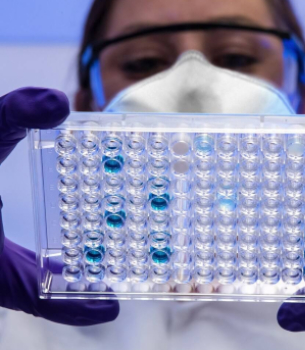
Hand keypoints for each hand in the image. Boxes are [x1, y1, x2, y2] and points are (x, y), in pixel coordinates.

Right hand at [0, 87, 118, 325]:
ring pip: (15, 286)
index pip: (31, 296)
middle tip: (109, 291)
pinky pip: (6, 272)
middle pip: (29, 296)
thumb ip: (12, 113)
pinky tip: (51, 258)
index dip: (71, 307)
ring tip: (90, 275)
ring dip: (51, 286)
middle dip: (69, 298)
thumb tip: (58, 102)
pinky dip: (31, 271)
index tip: (110, 310)